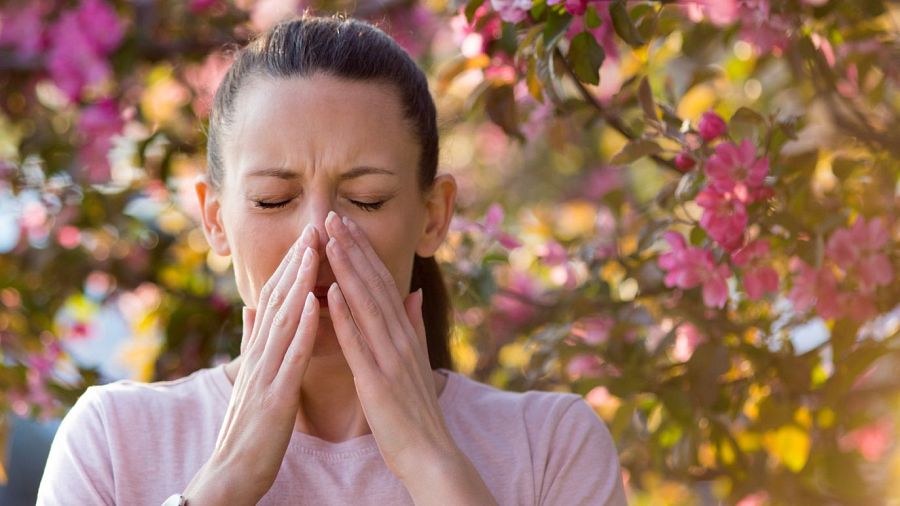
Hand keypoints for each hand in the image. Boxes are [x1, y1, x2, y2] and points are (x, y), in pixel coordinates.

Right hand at [183, 224, 320, 504]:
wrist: (231, 475)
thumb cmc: (248, 428)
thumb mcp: (251, 377)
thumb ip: (252, 341)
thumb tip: (252, 305)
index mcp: (260, 352)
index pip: (277, 300)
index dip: (292, 267)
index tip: (310, 235)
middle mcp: (260, 356)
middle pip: (279, 301)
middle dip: (297, 262)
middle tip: (314, 225)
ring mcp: (265, 374)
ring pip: (283, 320)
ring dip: (299, 282)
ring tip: (314, 249)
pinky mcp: (274, 397)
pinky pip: (290, 357)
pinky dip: (302, 327)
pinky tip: (315, 302)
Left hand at [322, 211, 457, 480]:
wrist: (429, 453)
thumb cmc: (416, 410)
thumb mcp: (417, 360)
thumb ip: (413, 324)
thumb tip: (411, 292)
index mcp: (405, 333)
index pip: (381, 283)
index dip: (363, 251)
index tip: (345, 224)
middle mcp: (400, 338)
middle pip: (373, 284)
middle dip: (352, 248)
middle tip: (332, 216)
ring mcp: (390, 357)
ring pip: (366, 304)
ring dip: (347, 269)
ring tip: (330, 238)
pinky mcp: (377, 380)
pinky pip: (358, 343)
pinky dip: (345, 315)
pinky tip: (330, 291)